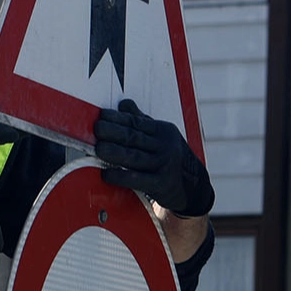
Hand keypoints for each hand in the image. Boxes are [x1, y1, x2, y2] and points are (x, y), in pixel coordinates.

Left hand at [94, 99, 213, 216]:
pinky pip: (137, 180)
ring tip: (98, 148)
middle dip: (114, 132)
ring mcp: (163, 165)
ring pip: (134, 157)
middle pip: (134, 138)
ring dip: (115, 153)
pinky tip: (106, 174)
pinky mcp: (160, 184)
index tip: (102, 115)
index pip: (137, 123)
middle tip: (97, 128)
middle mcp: (165, 146)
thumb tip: (123, 104)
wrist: (193, 186)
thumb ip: (141, 121)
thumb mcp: (161, 136)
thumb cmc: (171, 157)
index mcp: (163, 131)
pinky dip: (120, 177)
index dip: (118, 119)